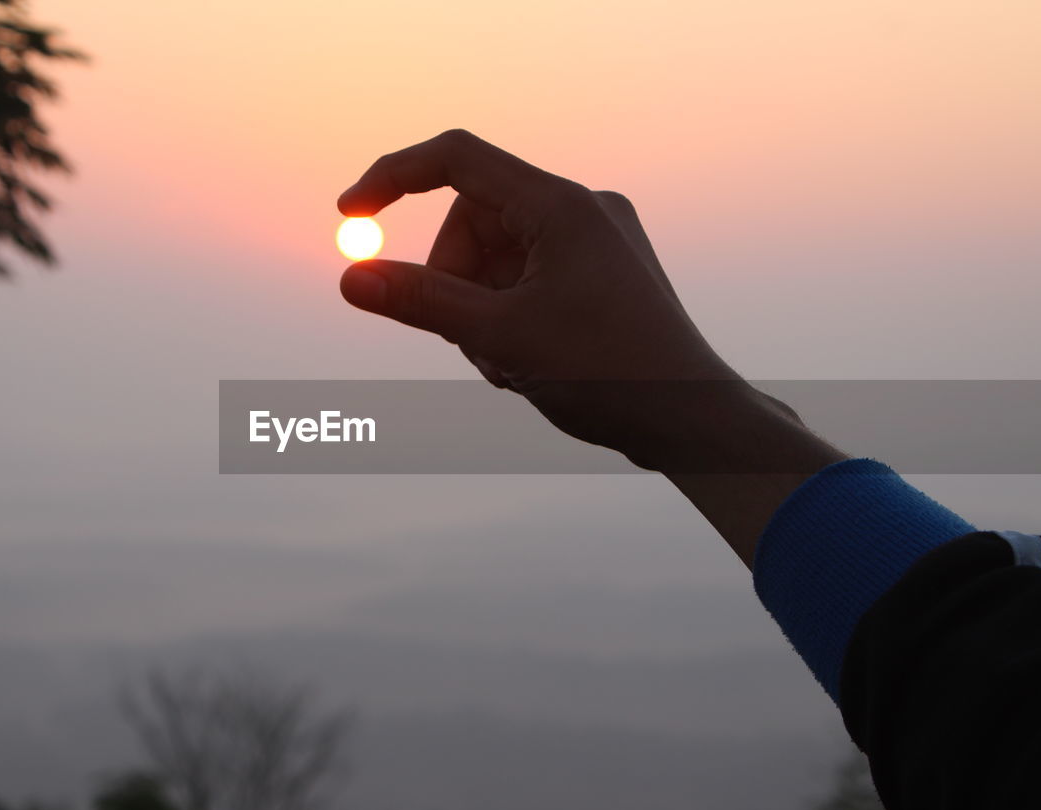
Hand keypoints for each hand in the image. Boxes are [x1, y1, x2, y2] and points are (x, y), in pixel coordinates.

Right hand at [337, 129, 747, 470]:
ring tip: (505, 364)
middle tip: (465, 339)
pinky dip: (509, 316)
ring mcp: (595, 241)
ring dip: (479, 309)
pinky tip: (527, 365)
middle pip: (473, 221)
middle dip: (452, 279)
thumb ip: (420, 302)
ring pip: (497, 258)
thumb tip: (353, 277)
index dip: (392, 178)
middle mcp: (582, 210)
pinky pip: (528, 278)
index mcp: (561, 206)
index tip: (349, 215)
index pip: (456, 159)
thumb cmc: (610, 374)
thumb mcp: (499, 338)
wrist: (691, 419)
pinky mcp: (600, 273)